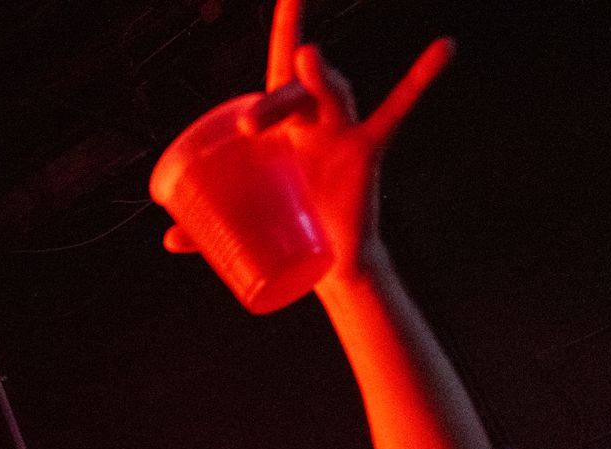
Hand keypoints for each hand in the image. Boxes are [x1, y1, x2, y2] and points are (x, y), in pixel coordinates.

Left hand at [166, 1, 451, 282]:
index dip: (286, 26)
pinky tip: (443, 48)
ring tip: (309, 59)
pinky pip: (396, 110)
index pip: (277, 66)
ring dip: (318, 78)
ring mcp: (340, 129)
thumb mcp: (244, 224)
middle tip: (250, 128)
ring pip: (330, 93)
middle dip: (270, 103)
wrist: (327, 260)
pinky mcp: (367, 148)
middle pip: (290, 91)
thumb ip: (205, 230)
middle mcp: (311, 117)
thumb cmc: (286, 226)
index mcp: (280, 123)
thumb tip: (167, 241)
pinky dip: (419, 80)